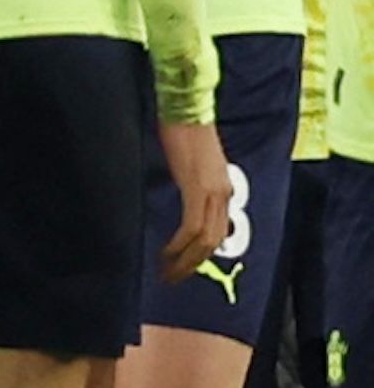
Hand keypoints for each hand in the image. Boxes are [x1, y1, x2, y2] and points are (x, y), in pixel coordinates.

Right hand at [157, 122, 232, 282]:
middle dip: (192, 264)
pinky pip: (191, 227)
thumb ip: (192, 182)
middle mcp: (223, 193)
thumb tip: (182, 198)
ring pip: (205, 239)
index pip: (218, 230)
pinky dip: (179, 244)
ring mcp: (212, 192)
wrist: (186, 109)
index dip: (201, 253)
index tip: (181, 265)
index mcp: (222, 187)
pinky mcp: (197, 188)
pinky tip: (165, 253)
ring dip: (185, 260)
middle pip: (214, 241)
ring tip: (166, 272)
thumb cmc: (182, 130)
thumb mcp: (191, 162)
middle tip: (172, 278)